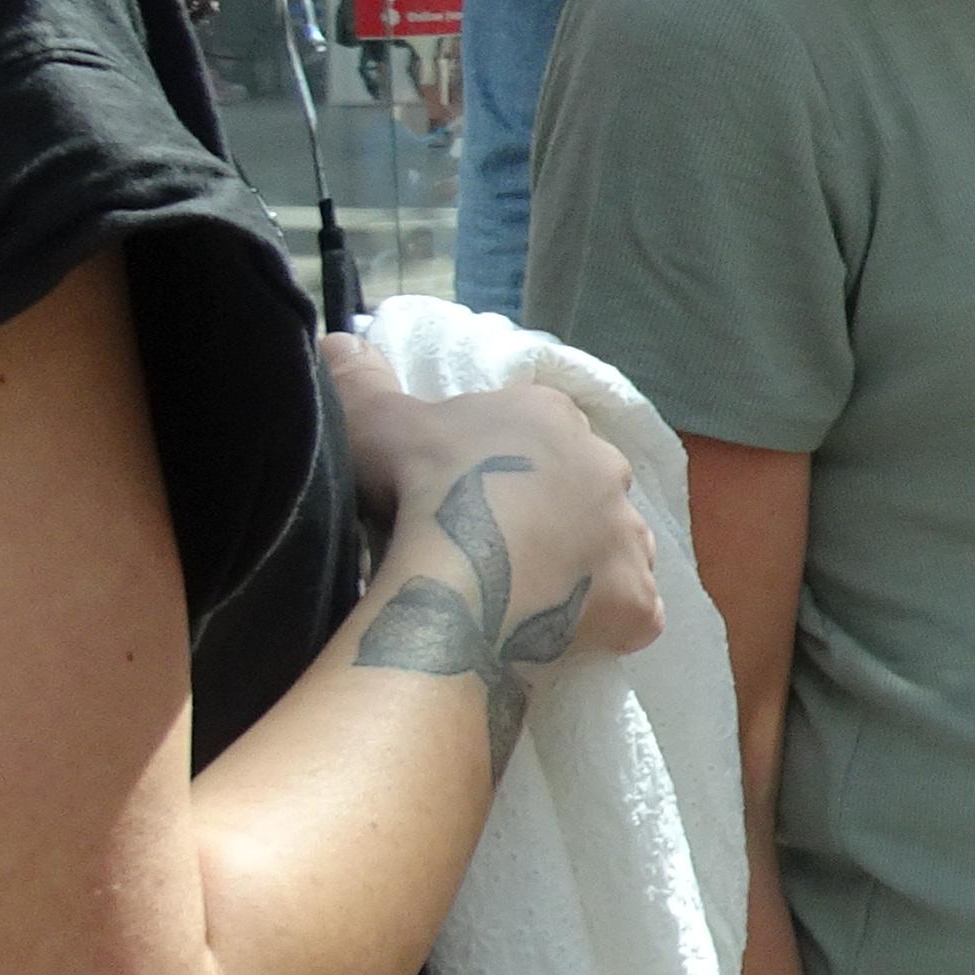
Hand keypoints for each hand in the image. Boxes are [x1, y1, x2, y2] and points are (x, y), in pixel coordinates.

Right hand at [328, 341, 665, 664]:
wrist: (463, 568)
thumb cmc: (422, 482)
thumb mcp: (373, 418)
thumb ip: (360, 379)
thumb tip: (337, 340)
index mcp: (551, 417)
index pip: (543, 430)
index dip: (509, 461)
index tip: (471, 491)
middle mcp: (606, 469)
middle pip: (585, 489)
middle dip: (553, 513)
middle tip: (497, 548)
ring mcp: (629, 536)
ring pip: (616, 548)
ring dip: (583, 566)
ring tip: (526, 592)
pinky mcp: (637, 602)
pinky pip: (632, 613)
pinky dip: (606, 623)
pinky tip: (564, 634)